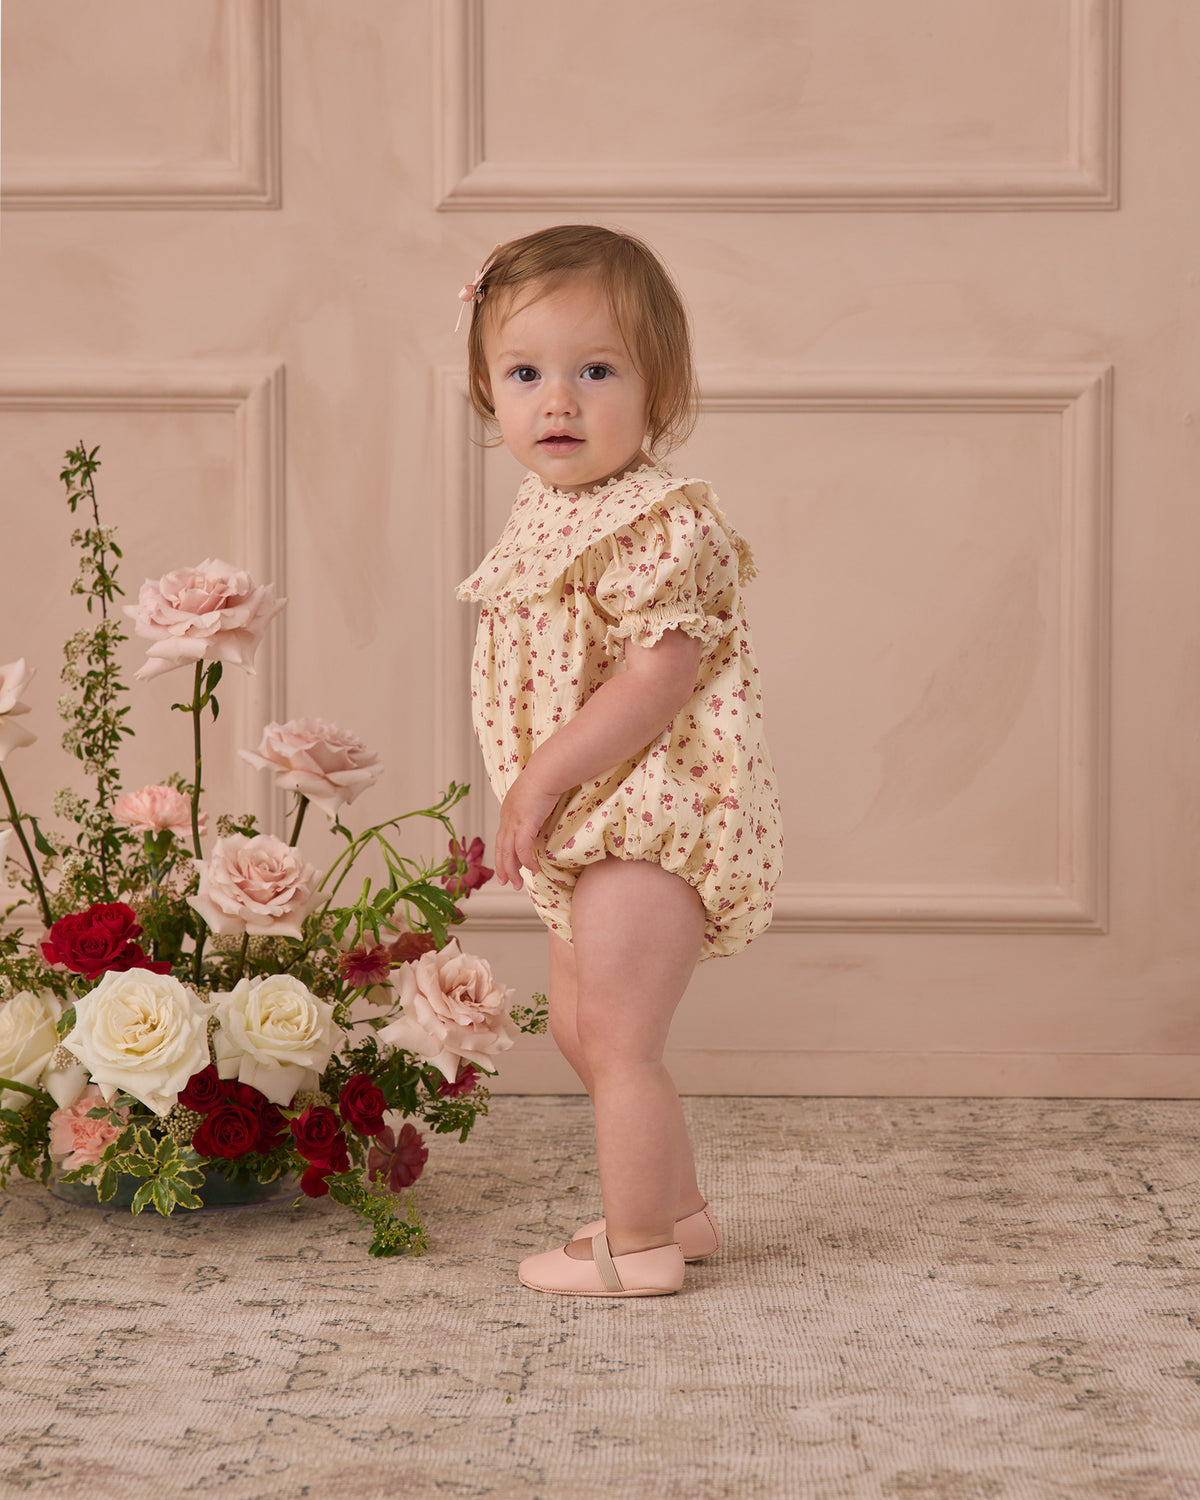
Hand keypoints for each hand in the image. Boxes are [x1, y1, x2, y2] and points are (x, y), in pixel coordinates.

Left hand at [494, 769, 561, 890]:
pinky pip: (522, 850)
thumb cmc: (547, 778)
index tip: (508, 865)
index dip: (504, 853)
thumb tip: (543, 813)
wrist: (547, 772)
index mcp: (508, 810)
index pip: (502, 837)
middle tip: (505, 882)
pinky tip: (533, 870)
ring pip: (508, 853)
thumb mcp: (537, 795)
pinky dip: (526, 862)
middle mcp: (507, 817)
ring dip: (512, 871)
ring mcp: (514, 822)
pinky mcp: (524, 825)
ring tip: (517, 884)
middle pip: (501, 848)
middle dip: (503, 867)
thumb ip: (536, 807)